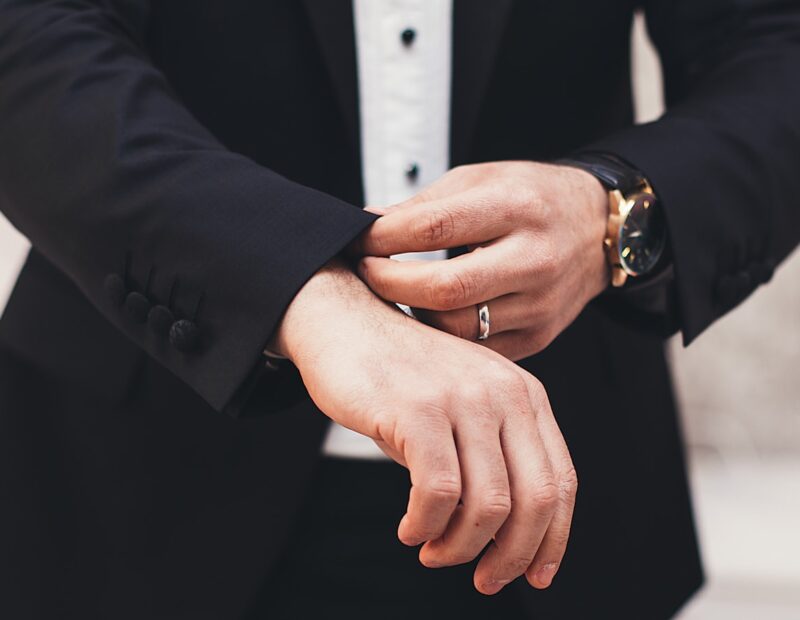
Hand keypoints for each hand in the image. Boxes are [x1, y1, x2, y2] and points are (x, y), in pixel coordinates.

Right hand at [271, 261, 577, 593]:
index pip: (560, 481)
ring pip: (487, 505)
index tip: (535, 576)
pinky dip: (425, 525)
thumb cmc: (401, 376)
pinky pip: (438, 492)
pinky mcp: (418, 409)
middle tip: (484, 579)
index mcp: (524, 394)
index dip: (552, 539)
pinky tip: (410, 528)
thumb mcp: (464, 406)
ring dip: (460, 547)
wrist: (344, 322)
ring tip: (433, 550)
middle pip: (534, 500)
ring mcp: (461, 398)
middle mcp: (503, 393)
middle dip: (512, 556)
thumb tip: (504, 538)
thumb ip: (491, 457)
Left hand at [353, 161, 608, 359]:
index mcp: (516, 207)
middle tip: (366, 271)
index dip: (384, 237)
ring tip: (395, 293)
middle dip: (389, 283)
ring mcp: (540, 304)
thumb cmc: (531, 197)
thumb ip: (424, 205)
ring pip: (457, 328)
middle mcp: (534, 258)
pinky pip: (476, 349)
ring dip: (413, 313)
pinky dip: (443, 336)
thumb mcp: (481, 179)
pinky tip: (427, 314)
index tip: (358, 240)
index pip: (434, 227)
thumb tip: (366, 223)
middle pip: (444, 290)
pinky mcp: (539, 335)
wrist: (598, 229)